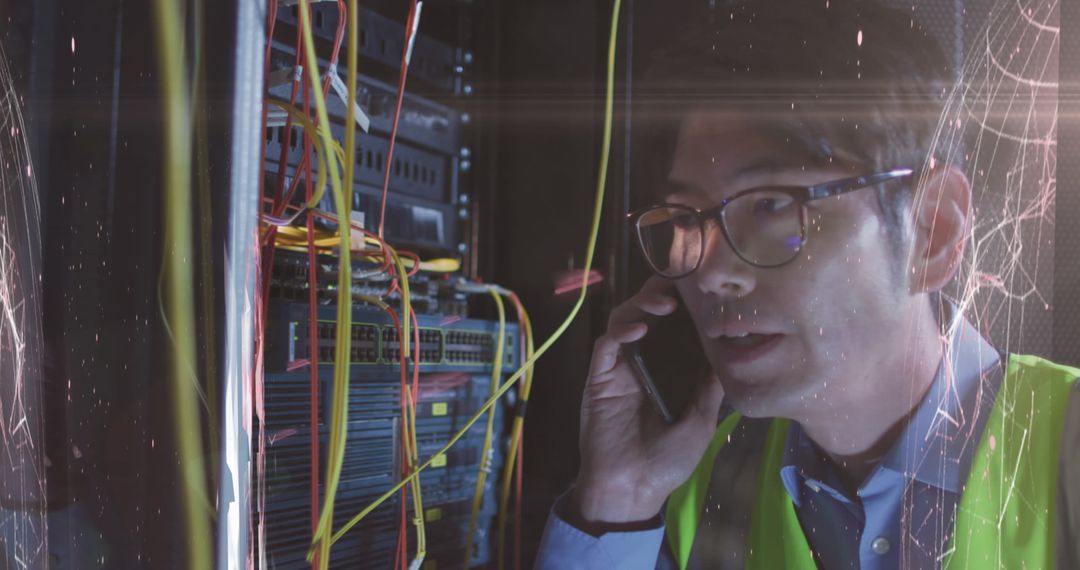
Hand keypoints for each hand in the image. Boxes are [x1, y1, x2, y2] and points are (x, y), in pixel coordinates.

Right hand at [573, 275, 725, 523]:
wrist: (632, 489)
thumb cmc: (667, 461)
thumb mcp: (701, 421)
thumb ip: (710, 387)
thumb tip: (730, 355)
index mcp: (668, 370)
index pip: (674, 326)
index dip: (684, 304)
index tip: (700, 287)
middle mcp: (643, 362)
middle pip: (647, 313)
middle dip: (661, 293)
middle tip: (678, 285)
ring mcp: (619, 367)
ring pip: (624, 320)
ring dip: (641, 305)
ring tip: (661, 303)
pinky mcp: (599, 376)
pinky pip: (606, 344)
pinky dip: (620, 331)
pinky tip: (637, 330)